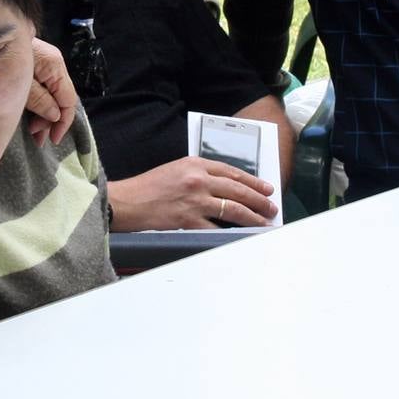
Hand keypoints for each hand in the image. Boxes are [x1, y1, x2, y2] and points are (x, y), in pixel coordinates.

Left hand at [25, 37, 77, 146]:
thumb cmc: (1, 58)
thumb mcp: (21, 85)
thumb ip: (39, 101)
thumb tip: (55, 116)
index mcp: (54, 66)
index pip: (68, 100)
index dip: (63, 122)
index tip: (53, 140)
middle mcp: (54, 64)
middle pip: (61, 100)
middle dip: (50, 121)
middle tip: (36, 138)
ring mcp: (45, 65)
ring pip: (52, 96)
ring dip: (44, 116)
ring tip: (32, 132)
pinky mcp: (35, 66)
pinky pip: (44, 90)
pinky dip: (39, 105)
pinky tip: (30, 117)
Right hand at [107, 157, 278, 231]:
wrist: (127, 202)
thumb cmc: (147, 187)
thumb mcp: (175, 170)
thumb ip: (198, 174)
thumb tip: (223, 187)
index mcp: (195, 164)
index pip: (232, 172)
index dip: (253, 181)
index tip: (266, 188)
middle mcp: (198, 180)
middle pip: (239, 190)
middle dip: (260, 200)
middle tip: (271, 207)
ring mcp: (195, 201)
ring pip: (234, 209)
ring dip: (253, 217)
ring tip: (264, 222)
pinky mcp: (189, 221)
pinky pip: (217, 228)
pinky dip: (231, 232)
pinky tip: (241, 234)